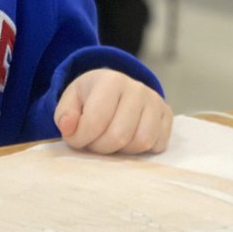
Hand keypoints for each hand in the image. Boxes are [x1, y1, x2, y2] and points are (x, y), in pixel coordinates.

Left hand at [54, 68, 172, 154]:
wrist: (115, 89)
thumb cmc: (90, 97)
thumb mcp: (70, 101)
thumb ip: (65, 115)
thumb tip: (69, 127)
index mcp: (110, 80)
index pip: (95, 121)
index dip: (81, 138)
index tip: (75, 138)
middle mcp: (137, 88)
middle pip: (119, 135)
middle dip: (100, 147)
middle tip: (93, 142)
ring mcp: (155, 101)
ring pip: (141, 142)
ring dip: (121, 151)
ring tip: (109, 140)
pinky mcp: (167, 116)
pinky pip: (157, 145)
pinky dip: (141, 151)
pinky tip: (128, 140)